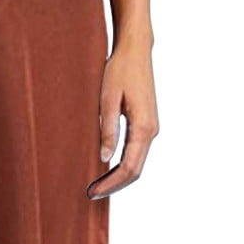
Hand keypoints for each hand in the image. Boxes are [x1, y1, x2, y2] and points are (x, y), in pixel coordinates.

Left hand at [88, 40, 157, 199]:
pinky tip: (106, 166)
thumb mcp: (108, 99)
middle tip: (91, 193)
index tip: (93, 192)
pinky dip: (122, 164)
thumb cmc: (119, 70)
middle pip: (136, 170)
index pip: (129, 168)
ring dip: (118, 176)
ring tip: (96, 183)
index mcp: (143, 127)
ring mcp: (151, 128)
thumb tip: (104, 158)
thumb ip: (107, 129)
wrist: (136, 50)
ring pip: (137, 162)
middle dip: (114, 184)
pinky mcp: (146, 123)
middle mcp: (151, 131)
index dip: (111, 183)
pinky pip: (136, 151)